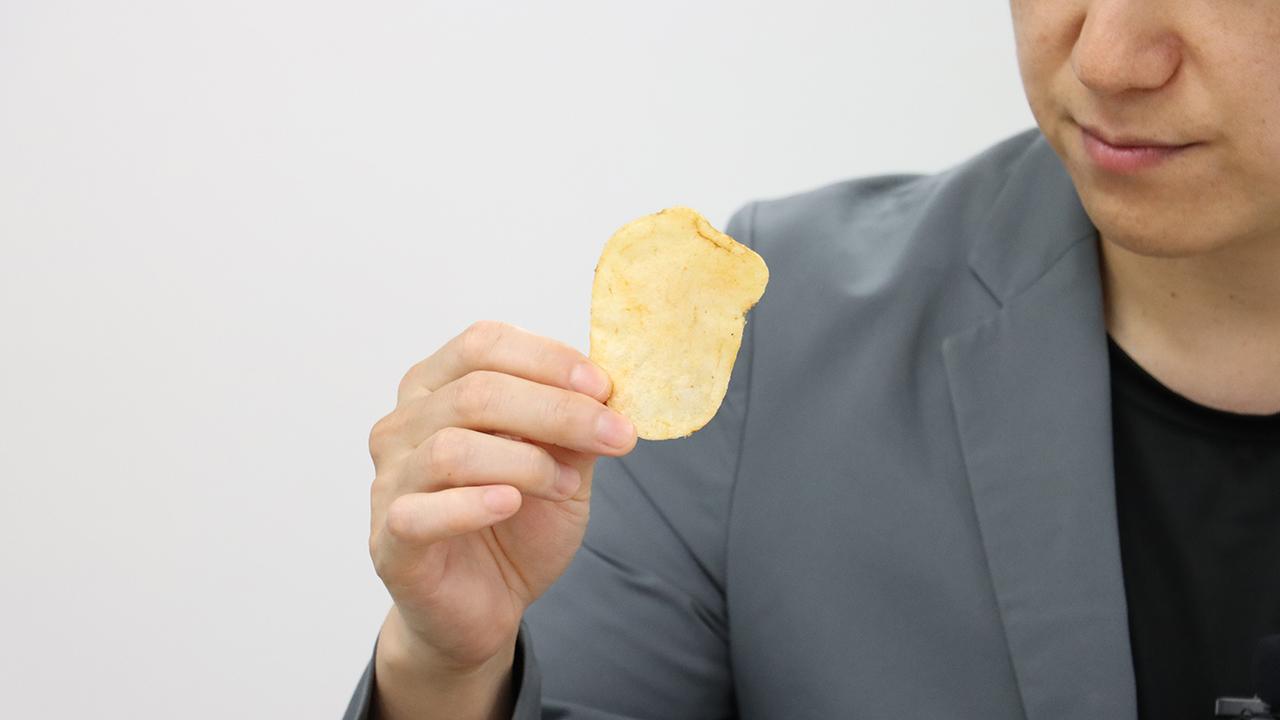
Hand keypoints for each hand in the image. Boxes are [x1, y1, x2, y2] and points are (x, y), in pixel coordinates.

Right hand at [367, 320, 636, 674]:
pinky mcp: (390, 540)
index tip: (604, 387)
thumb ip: (573, 429)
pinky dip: (473, 504)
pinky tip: (511, 504)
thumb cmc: (517, 523)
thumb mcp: (562, 465)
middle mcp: (403, 425)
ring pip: (451, 448)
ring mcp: (389, 481)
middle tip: (615, 436)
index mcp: (437, 387)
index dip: (548, 358)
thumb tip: (607, 393)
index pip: (484, 344)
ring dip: (526, 463)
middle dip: (558, 410)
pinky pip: (422, 512)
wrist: (487, 604)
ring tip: (565, 486)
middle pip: (475, 392)